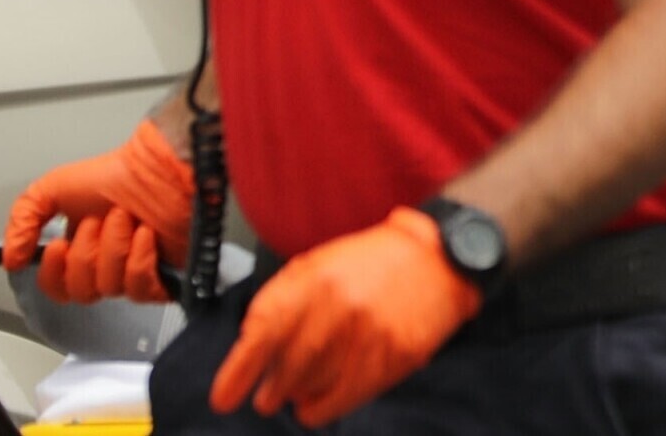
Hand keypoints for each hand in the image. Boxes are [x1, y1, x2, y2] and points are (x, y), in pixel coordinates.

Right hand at [3, 119, 193, 303]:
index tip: (56, 244)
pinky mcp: (165, 277)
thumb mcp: (53, 188)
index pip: (58, 288)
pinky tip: (145, 234)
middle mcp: (109, 264)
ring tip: (125, 217)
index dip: (53, 274)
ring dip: (114, 248)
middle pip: (82, 293)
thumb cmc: (116, 173)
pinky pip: (141, 289)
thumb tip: (12, 259)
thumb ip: (23, 221)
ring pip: (110, 287)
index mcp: (81, 249)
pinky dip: (139, 260)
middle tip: (98, 220)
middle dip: (86, 254)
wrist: (159, 166)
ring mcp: (137, 272)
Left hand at [210, 206, 481, 426]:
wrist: (440, 257)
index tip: (224, 398)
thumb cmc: (375, 261)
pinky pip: (344, 399)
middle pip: (286, 372)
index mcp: (317, 282)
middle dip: (270, 392)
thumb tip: (248, 340)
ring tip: (298, 391)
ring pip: (313, 389)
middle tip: (268, 395)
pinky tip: (318, 401)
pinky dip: (322, 409)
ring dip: (297, 398)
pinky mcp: (395, 357)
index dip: (237, 374)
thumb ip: (279, 298)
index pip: (263, 337)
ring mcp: (371, 336)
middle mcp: (342, 310)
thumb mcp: (318, 263)